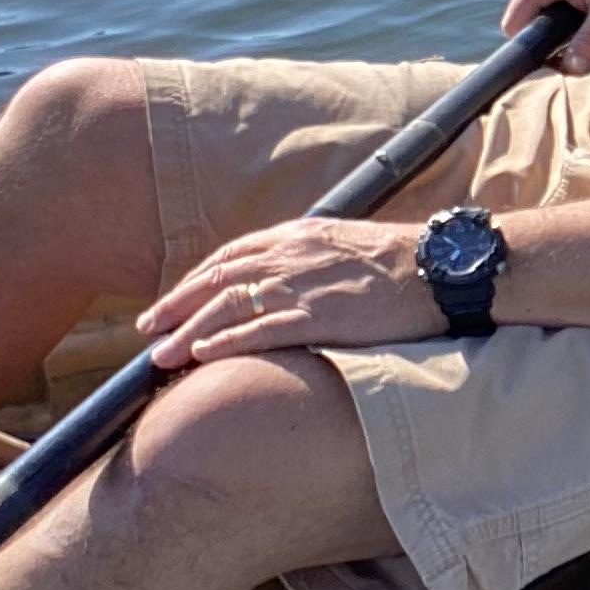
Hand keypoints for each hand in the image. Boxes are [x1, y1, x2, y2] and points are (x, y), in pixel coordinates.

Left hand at [136, 217, 437, 366]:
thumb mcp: (347, 246)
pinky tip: (201, 354)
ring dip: (187, 330)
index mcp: (297, 236)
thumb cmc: (403, 261)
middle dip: (176, 304)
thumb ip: (310, 259)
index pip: (231, 256)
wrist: (442, 267)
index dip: (195, 280)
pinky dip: (225, 341)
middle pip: (217, 279)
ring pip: (228, 306)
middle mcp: (291, 256)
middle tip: (147, 328)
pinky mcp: (319, 316)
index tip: (171, 301)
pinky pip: (260, 330)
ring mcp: (303, 286)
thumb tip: (287, 280)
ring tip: (160, 353)